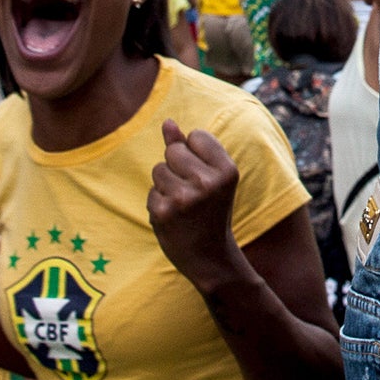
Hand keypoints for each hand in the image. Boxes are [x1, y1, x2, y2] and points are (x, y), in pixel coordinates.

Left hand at [148, 121, 242, 292]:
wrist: (209, 257)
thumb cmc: (211, 210)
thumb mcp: (211, 177)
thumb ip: (188, 147)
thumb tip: (167, 122)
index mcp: (227, 170)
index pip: (196, 136)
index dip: (195, 153)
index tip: (205, 174)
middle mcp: (208, 183)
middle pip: (174, 151)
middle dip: (176, 166)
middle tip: (192, 191)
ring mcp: (184, 198)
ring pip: (158, 169)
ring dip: (166, 184)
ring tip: (183, 204)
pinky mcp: (163, 212)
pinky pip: (151, 191)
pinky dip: (159, 202)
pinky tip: (174, 217)